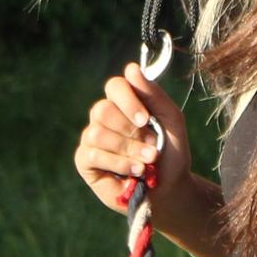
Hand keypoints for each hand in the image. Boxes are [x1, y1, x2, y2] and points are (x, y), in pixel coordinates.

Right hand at [75, 62, 192, 215]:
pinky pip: (93, 154)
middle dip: (130, 131)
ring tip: (147, 162)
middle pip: (102, 109)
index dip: (128, 100)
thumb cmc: (171, 152)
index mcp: (125, 102)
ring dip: (127, 150)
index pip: (115, 86)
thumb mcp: (171, 120)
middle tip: (152, 146)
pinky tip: (135, 172)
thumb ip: (154, 94)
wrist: (169, 189)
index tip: (146, 120)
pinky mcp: (85, 160)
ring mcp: (92, 137)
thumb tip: (131, 68)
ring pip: (97, 133)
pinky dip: (118, 163)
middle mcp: (105, 116)